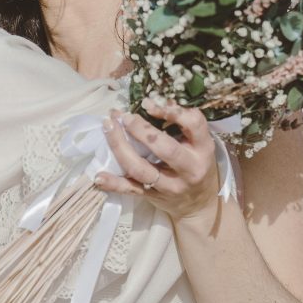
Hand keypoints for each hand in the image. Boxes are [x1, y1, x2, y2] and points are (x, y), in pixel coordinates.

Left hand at [97, 101, 222, 220]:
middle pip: (164, 149)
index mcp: (203, 149)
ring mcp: (169, 185)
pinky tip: (99, 175)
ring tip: (108, 128)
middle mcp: (189, 169)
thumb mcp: (198, 143)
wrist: (199, 203)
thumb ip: (181, 123)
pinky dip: (113, 183)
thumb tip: (155, 100)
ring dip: (120, 147)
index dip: (172, 111)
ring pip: (141, 169)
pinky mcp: (153, 196)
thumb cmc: (196, 163)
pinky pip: (130, 189)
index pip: (193, 124)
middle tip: (124, 116)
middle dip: (140, 130)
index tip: (149, 104)